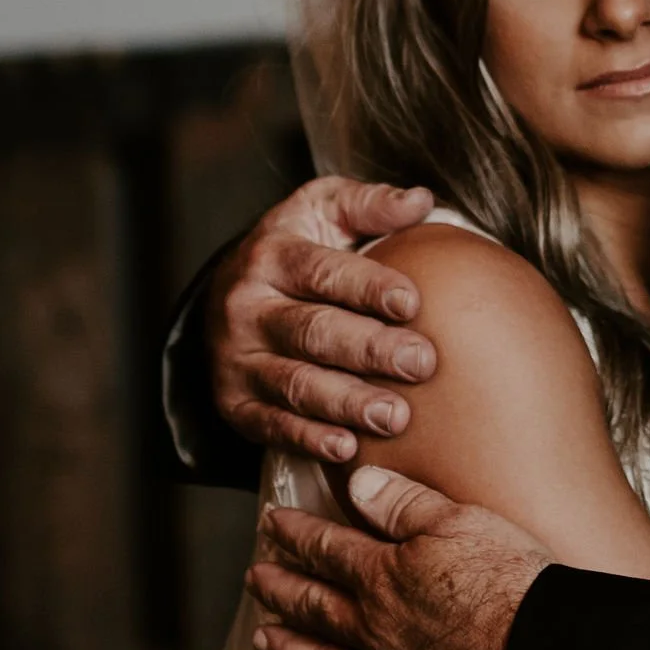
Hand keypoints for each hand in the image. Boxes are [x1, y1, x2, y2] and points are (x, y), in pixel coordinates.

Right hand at [206, 176, 439, 465]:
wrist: (228, 298)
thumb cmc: (295, 251)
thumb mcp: (321, 211)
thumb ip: (369, 205)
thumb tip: (421, 201)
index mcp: (271, 255)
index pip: (321, 271)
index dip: (366, 286)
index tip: (410, 302)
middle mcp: (247, 307)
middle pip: (312, 331)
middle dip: (369, 350)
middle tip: (421, 363)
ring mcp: (237, 359)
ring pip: (295, 384)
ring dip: (347, 402)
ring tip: (395, 416)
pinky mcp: (235, 404)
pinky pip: (272, 426)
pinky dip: (308, 439)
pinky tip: (347, 448)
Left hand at [248, 461, 548, 649]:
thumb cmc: (511, 585)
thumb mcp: (460, 521)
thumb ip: (404, 502)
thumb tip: (355, 482)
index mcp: (384, 576)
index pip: (328, 548)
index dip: (296, 534)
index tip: (271, 525)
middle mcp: (374, 630)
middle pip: (315, 605)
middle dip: (281, 589)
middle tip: (255, 580)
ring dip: (290, 649)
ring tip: (263, 639)